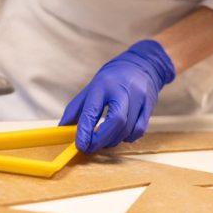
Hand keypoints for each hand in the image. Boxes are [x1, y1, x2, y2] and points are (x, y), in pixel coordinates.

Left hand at [59, 40, 174, 153]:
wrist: (143, 64)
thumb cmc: (114, 77)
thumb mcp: (92, 86)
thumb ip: (76, 108)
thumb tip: (62, 128)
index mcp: (103, 85)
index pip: (92, 110)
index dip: (85, 131)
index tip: (80, 145)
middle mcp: (123, 91)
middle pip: (116, 121)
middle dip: (101, 140)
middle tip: (90, 148)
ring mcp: (139, 98)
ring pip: (127, 129)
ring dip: (112, 141)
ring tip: (102, 141)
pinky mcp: (149, 106)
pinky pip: (139, 130)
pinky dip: (127, 137)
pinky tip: (119, 135)